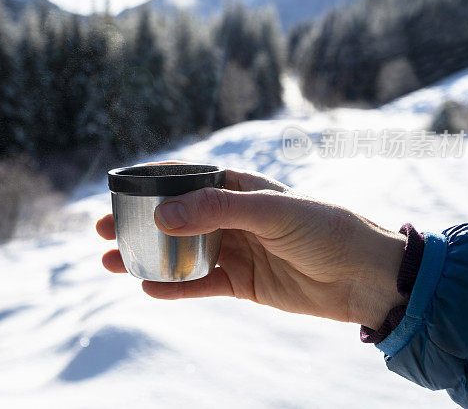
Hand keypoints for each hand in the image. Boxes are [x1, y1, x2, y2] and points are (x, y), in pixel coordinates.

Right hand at [96, 167, 406, 328]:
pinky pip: (200, 284)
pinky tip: (147, 288)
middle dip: (137, 222)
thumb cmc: (325, 228)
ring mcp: (235, 250)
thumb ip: (216, 209)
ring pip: (180, 252)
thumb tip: (161, 215)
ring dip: (147, 256)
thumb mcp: (271, 211)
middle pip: (174, 218)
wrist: (366, 277)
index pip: (184, 179)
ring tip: (111, 263)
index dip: (148, 184)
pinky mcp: (242, 283)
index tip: (115, 190)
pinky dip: (173, 287)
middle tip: (101, 230)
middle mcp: (232, 217)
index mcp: (238, 187)